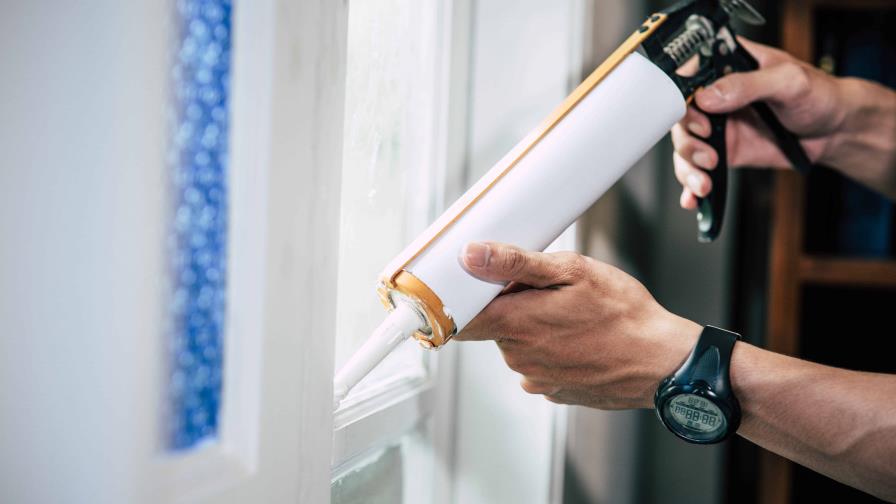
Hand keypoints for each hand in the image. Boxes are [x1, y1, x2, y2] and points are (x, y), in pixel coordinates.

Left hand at [455, 242, 700, 408]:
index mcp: (516, 324)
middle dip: (511, 304)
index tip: (474, 284)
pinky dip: (549, 348)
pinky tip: (577, 337)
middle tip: (547, 289)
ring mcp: (535, 377)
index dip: (462, 297)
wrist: (662, 362)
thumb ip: (515, 263)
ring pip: (517, 342)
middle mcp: (518, 356)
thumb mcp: (571, 270)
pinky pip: (537, 362)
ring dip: (532, 325)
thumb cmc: (623, 314)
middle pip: (493, 324)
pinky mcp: (552, 390)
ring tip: (570, 313)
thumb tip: (471, 255)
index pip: (459, 317)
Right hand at [673, 37, 847, 208]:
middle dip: (688, 141)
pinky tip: (693, 197)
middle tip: (708, 154)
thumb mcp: (788, 82)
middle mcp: (715, 96)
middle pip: (679, 117)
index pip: (688, 76)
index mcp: (727, 66)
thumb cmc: (818, 95)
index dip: (683, 98)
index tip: (700, 117)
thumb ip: (748, 85)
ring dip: (688, 167)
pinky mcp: (722, 151)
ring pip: (684, 146)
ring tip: (705, 181)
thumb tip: (707, 97)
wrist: (834, 130)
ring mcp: (717, 126)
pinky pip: (697, 168)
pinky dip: (691, 185)